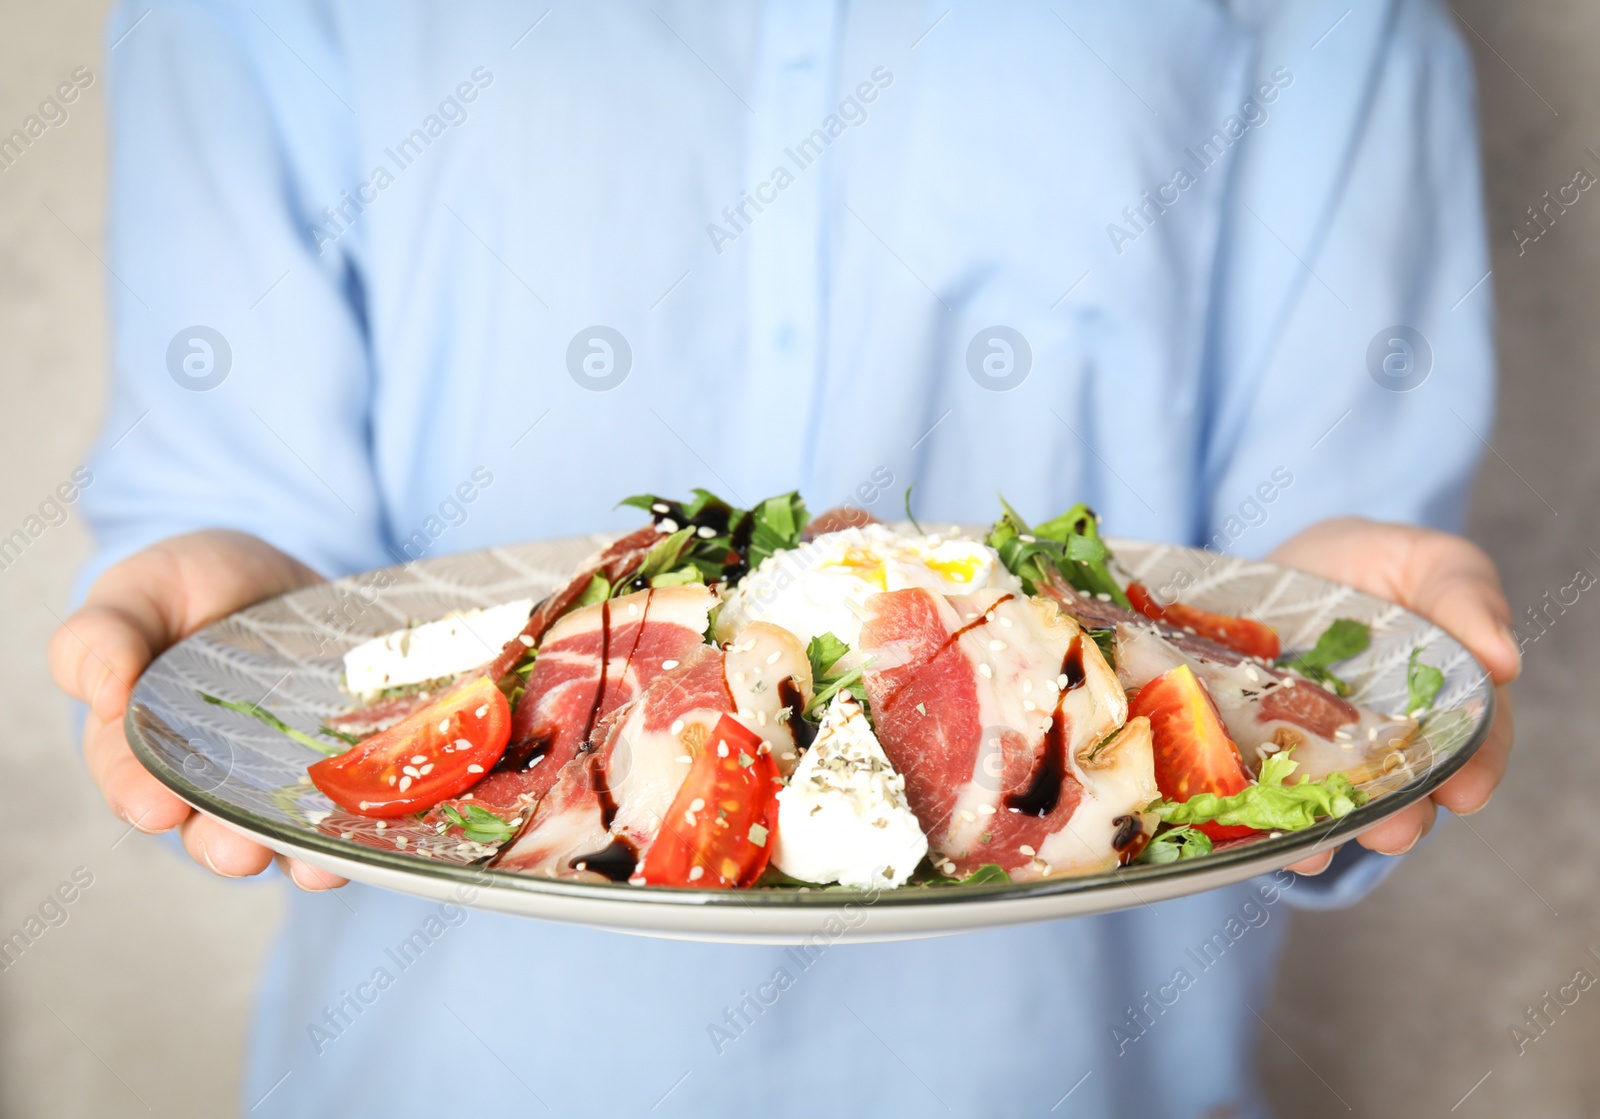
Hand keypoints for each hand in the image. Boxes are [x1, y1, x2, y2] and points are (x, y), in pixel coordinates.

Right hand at [48, 530, 348, 889]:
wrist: (278, 580)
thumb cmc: (192, 588)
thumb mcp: (140, 592)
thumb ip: (104, 634)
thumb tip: (101, 693)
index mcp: (140, 743)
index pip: (130, 777)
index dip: (139, 794)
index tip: (155, 808)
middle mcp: (206, 778)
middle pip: (205, 825)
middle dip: (222, 843)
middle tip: (237, 852)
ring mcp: (275, 780)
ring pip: (278, 833)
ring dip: (294, 853)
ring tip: (311, 867)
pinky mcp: (335, 768)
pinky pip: (344, 809)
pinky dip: (359, 828)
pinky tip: (375, 838)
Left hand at [1265, 517, 1518, 874]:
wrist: (1282, 567)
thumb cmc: (1369, 564)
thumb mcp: (1427, 562)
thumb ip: (1465, 596)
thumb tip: (1505, 659)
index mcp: (1444, 706)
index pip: (1474, 746)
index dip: (1474, 770)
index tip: (1466, 793)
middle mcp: (1389, 745)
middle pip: (1405, 793)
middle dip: (1400, 817)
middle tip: (1393, 832)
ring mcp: (1321, 755)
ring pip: (1334, 806)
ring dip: (1329, 831)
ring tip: (1317, 850)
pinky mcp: (1261, 757)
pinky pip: (1267, 797)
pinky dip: (1265, 822)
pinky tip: (1261, 837)